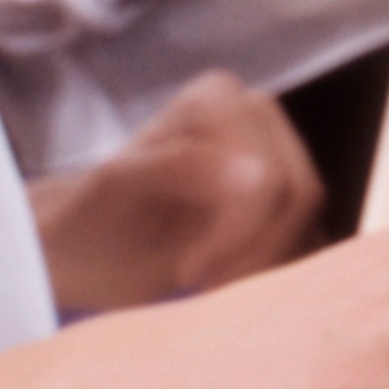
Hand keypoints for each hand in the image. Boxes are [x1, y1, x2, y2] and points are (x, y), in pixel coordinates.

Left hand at [31, 73, 325, 313]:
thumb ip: (179, 168)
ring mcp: (278, 153)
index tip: (186, 275)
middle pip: (299, 195)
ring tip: (208, 288)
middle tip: (201, 290)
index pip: (267, 176)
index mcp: (216, 98)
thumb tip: (255, 176)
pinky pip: (309, 239)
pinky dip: (275, 271)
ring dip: (264, 267)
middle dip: (255, 254)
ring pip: (310, 221)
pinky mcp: (285, 198)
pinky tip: (228, 282)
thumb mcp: (116, 192)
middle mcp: (255, 114)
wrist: (78, 250)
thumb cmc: (84, 220)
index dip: (237, 234)